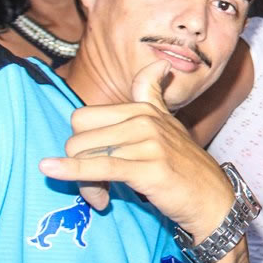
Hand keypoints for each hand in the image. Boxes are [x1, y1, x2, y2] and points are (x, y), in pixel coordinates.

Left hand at [39, 60, 234, 243]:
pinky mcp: (148, 167)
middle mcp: (145, 120)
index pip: (86, 117)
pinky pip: (99, 166)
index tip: (91, 160)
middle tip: (96, 184)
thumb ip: (153, 94)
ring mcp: (147, 142)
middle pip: (79, 135)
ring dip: (84, 182)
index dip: (81, 141)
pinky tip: (50, 170)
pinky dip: (71, 170)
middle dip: (77, 162)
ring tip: (101, 195)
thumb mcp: (169, 124)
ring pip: (86, 154)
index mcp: (144, 109)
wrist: (212, 198)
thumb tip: (159, 64)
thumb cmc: (185, 166)